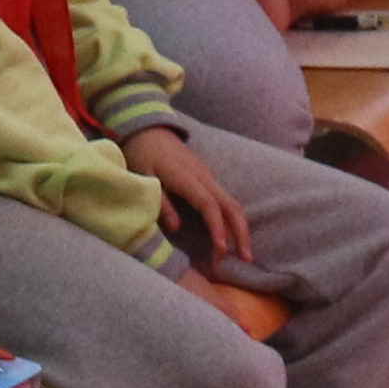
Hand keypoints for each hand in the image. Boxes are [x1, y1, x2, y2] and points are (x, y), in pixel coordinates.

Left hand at [120, 125, 258, 275]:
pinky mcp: (207, 178)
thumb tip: (176, 228)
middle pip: (231, 205)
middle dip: (241, 232)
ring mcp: (208, 176)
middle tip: (247, 259)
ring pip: (231, 203)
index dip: (217, 228)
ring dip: (239, 228)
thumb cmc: (141, 153)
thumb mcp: (143, 176)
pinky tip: (231, 237)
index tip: (221, 250)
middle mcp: (203, 176)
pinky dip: (232, 220)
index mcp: (186, 177)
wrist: (147, 128)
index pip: (209, 205)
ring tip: (243, 255)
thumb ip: (160, 202)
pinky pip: (225, 201)